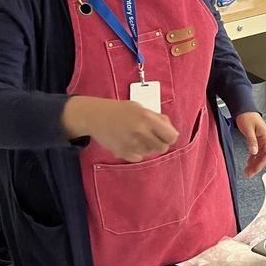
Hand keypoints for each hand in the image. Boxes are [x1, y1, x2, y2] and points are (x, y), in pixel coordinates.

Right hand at [62, 96, 178, 161]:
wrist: (94, 116)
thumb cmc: (117, 110)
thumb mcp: (139, 108)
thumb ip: (156, 118)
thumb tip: (170, 128)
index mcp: (147, 117)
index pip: (171, 136)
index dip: (170, 137)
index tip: (165, 136)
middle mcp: (140, 131)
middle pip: (162, 148)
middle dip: (159, 144)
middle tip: (152, 138)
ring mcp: (131, 143)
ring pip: (149, 153)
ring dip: (146, 147)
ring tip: (135, 136)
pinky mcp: (123, 152)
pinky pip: (138, 158)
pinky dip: (135, 152)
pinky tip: (128, 142)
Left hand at [234, 111, 265, 176]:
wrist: (243, 108)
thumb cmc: (246, 116)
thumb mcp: (248, 129)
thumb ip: (252, 141)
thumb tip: (254, 152)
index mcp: (265, 136)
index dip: (262, 163)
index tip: (255, 170)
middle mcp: (265, 139)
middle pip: (264, 156)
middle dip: (257, 166)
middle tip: (249, 173)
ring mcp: (261, 139)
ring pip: (260, 155)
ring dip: (255, 163)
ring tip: (248, 170)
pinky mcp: (256, 139)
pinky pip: (257, 151)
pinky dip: (253, 158)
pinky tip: (249, 162)